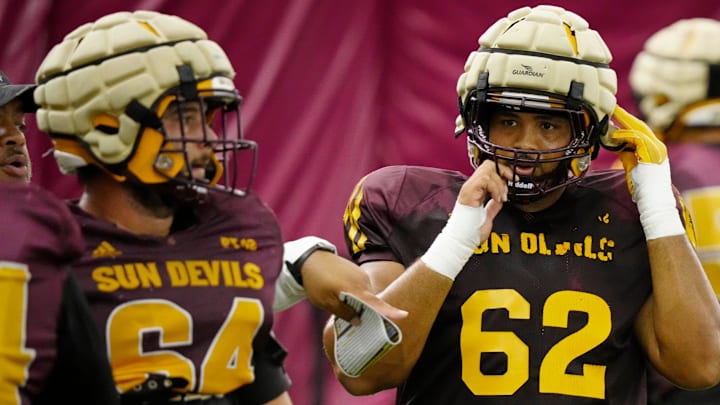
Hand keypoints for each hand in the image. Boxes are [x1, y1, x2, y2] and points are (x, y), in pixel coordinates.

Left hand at [302, 251, 406, 323]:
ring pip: (365, 295)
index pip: (374, 303)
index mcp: (353, 289)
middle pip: (371, 301)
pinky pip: (362, 288)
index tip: (404, 315)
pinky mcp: (358, 272)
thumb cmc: (315, 282)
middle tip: (356, 320)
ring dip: (359, 302)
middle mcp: (361, 281)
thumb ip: (343, 312)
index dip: (389, 311)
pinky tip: (343, 295)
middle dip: (368, 312)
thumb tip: (359, 321)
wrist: (311, 259)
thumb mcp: (325, 301)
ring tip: (341, 303)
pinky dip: (357, 294)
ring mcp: (360, 275)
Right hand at [420, 160, 510, 279]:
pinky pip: (485, 179)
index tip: (512, 180)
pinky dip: (496, 188)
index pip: (489, 170)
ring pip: (488, 169)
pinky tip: (497, 199)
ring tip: (502, 197)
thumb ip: (492, 206)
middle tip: (510, 183)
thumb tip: (499, 201)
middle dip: (503, 172)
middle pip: (489, 164)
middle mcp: (471, 186)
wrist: (462, 240)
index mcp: (474, 190)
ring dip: (500, 183)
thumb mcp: (487, 216)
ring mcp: (469, 188)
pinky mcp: (469, 192)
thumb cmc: (470, 232)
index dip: (503, 172)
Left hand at [604, 105, 667, 197]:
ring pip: (639, 129)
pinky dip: (625, 136)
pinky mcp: (653, 153)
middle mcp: (658, 146)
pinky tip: (614, 136)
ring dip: (623, 123)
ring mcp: (657, 149)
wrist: (653, 199)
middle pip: (640, 125)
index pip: (639, 130)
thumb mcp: (632, 166)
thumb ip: (627, 154)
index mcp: (653, 149)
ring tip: (610, 117)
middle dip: (625, 116)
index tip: (614, 114)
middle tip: (612, 107)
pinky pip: (637, 139)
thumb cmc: (642, 187)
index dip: (627, 121)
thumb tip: (617, 144)